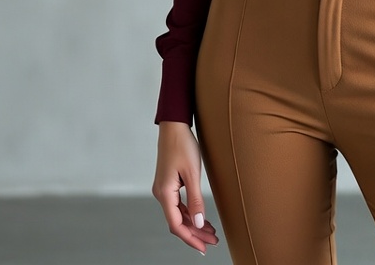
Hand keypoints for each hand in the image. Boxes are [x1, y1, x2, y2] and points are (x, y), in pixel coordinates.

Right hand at [152, 121, 218, 253]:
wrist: (174, 126)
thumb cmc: (183, 146)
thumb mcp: (193, 173)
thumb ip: (195, 200)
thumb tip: (199, 222)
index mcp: (165, 193)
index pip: (176, 225)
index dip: (190, 238)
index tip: (204, 247)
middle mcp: (161, 194)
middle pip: (178, 222)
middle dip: (195, 233)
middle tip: (212, 242)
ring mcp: (164, 189)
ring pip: (178, 214)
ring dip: (194, 223)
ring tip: (211, 232)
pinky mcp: (168, 184)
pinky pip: (178, 204)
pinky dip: (190, 212)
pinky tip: (201, 216)